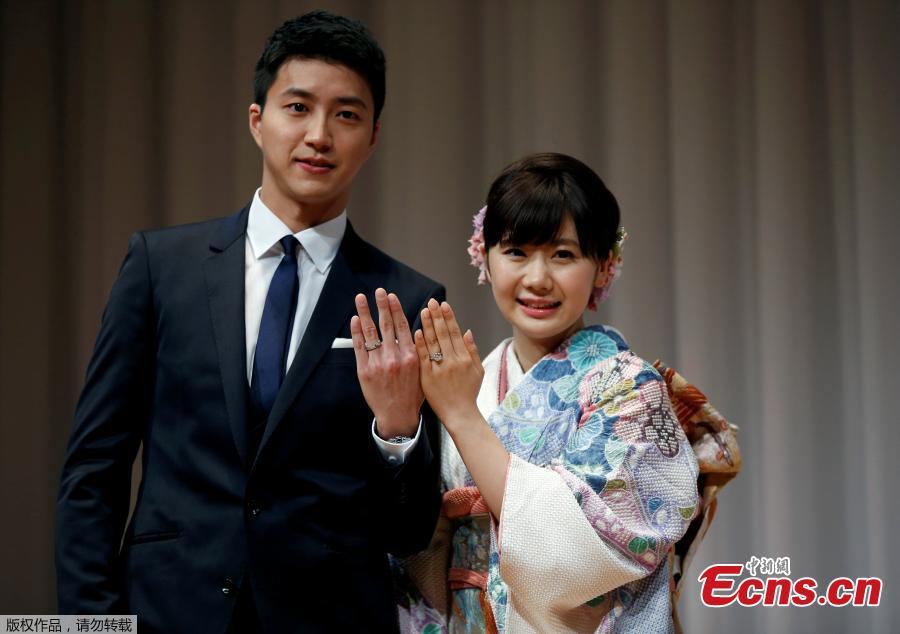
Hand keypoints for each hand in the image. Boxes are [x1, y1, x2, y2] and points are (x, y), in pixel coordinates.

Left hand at [351, 288, 422, 438]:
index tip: (392, 296)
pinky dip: (357, 332)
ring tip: (361, 298)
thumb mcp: (422, 371)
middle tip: (378, 291)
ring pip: (370, 332)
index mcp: (410, 356)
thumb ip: (417, 352)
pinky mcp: (365, 371)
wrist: (397, 416)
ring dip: (365, 312)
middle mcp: (394, 357)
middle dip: (382, 305)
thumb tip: (413, 332)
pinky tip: (355, 319)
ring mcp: (378, 363)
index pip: (402, 326)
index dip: (396, 309)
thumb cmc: (412, 395)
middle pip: (386, 325)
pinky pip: (360, 347)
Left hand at [414, 299, 483, 427]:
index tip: (443, 304)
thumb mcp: (478, 371)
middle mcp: (453, 361)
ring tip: (424, 311)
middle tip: (431, 302)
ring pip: (433, 342)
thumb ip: (473, 350)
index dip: (449, 317)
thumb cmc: (468, 394)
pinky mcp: (428, 377)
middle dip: (437, 316)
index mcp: (465, 358)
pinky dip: (420, 343)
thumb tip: (467, 331)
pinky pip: (423, 357)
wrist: (460, 414)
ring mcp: (440, 369)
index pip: (455, 332)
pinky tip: (416, 331)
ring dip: (428, 325)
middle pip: (443, 334)